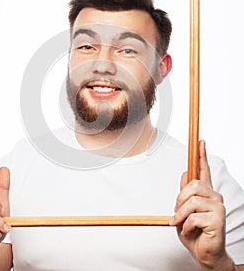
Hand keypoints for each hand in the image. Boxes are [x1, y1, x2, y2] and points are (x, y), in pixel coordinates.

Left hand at [169, 140, 232, 269]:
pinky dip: (186, 226)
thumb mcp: (184, 210)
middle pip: (193, 185)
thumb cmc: (195, 232)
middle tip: (177, 213)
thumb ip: (185, 194)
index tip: (200, 141)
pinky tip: (191, 231)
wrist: (204, 254)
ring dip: (180, 215)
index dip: (202, 155)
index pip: (204, 170)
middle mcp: (215, 198)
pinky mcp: (218, 220)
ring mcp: (218, 208)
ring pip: (191, 201)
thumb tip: (185, 174)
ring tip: (181, 224)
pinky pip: (193, 217)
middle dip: (179, 199)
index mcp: (206, 194)